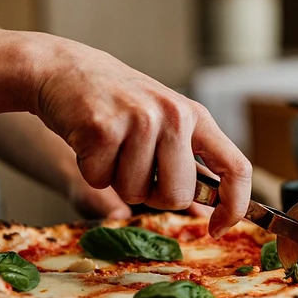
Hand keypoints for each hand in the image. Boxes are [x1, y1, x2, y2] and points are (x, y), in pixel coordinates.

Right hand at [27, 35, 251, 236]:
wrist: (61, 69)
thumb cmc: (116, 102)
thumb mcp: (163, 119)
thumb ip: (188, 159)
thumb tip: (210, 208)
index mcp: (195, 116)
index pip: (236, 168)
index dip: (233, 206)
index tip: (217, 229)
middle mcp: (174, 115)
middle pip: (177, 196)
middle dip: (153, 196)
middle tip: (134, 165)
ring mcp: (139, 119)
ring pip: (135, 193)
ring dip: (116, 180)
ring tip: (109, 145)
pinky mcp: (102, 128)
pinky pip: (100, 181)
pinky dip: (90, 171)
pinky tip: (88, 141)